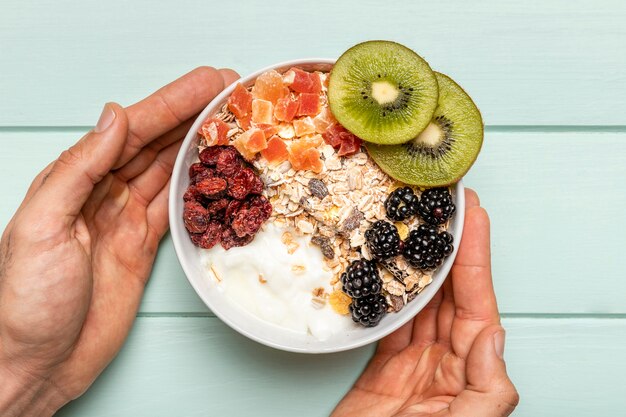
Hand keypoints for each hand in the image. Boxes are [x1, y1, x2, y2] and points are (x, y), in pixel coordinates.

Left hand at [0, 67, 238, 415]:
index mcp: (75, 181)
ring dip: (198, 145)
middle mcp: (102, 194)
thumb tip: (115, 116)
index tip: (207, 83)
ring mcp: (125, 221)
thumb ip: (79, 169)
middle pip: (156, 144)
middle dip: (192, 114)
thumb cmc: (24, 300)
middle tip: (229, 91)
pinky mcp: (142, 249)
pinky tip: (214, 172)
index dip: (171, 103)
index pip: (132, 131)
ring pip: (168, 171)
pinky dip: (196, 187)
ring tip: (230, 122)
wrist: (34, 363)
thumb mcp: (42, 226)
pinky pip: (174, 209)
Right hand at [332, 189, 518, 416]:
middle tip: (442, 205)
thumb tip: (494, 333)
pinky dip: (388, 292)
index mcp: (474, 370)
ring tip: (415, 225)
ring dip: (418, 263)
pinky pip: (390, 321)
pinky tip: (385, 268)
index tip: (473, 214)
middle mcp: (448, 360)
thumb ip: (488, 385)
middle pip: (450, 291)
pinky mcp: (383, 367)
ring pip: (420, 301)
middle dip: (449, 247)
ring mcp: (414, 362)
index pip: (478, 300)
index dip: (476, 254)